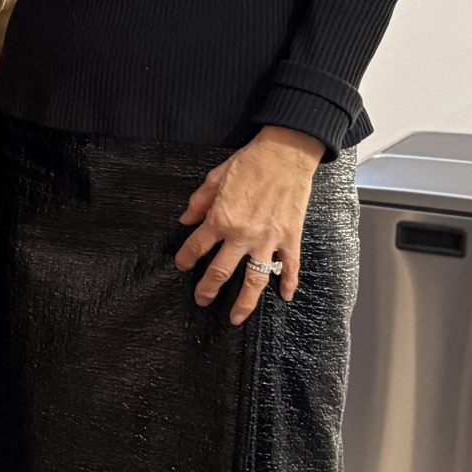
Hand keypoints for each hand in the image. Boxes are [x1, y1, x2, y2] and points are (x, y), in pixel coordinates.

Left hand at [175, 126, 326, 324]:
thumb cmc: (250, 162)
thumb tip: (185, 220)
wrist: (285, 153)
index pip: (196, 247)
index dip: (185, 259)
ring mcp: (268, 240)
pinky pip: (289, 267)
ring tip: (236, 317)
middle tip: (202, 300)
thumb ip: (199, 202)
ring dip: (244, 302)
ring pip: (254, 280)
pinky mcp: (290, 238)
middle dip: (207, 290)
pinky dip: (288, 283)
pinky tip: (285, 297)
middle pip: (220, 272)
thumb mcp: (214, 178)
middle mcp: (242, 235)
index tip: (182, 266)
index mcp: (220, 219)